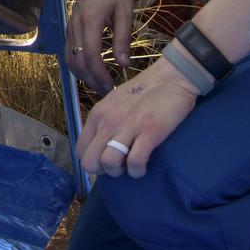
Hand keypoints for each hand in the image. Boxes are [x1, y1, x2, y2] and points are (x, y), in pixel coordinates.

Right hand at [66, 0, 135, 93]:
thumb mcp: (125, 12)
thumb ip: (123, 38)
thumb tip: (123, 64)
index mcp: (90, 20)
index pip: (90, 55)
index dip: (100, 74)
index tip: (112, 86)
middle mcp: (75, 24)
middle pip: (77, 61)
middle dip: (91, 80)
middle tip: (108, 91)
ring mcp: (70, 25)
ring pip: (69, 58)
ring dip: (83, 75)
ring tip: (100, 84)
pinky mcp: (70, 27)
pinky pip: (69, 51)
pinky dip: (78, 65)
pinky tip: (91, 71)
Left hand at [78, 56, 198, 177]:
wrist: (170, 78)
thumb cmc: (143, 92)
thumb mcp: (113, 104)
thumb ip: (104, 122)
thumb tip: (100, 146)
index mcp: (97, 115)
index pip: (80, 150)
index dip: (92, 162)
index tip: (107, 159)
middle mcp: (107, 121)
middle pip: (90, 162)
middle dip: (103, 171)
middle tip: (119, 164)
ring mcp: (127, 127)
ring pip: (109, 164)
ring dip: (120, 171)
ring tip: (131, 164)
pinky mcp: (149, 132)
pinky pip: (135, 163)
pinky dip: (138, 171)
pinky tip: (144, 165)